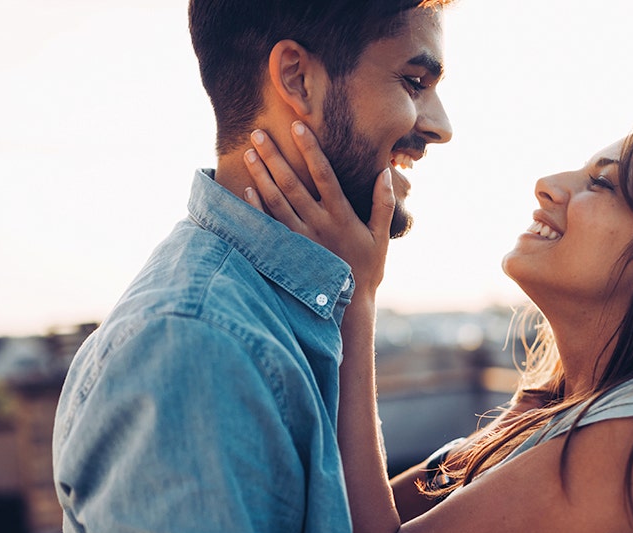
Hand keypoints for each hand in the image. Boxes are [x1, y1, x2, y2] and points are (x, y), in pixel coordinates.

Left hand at [242, 121, 393, 299]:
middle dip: (275, 157)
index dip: (310, 150)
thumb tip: (385, 173)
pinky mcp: (288, 252)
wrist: (349, 306)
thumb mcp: (381, 236)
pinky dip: (257, 207)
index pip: (324, 175)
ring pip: (276, 202)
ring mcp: (301, 239)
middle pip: (292, 184)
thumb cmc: (368, 267)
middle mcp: (319, 224)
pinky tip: (247, 188)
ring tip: (249, 154)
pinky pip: (269, 226)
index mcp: (342, 216)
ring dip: (261, 176)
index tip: (298, 127)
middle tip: (258, 133)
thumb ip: (383, 204)